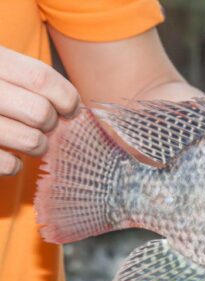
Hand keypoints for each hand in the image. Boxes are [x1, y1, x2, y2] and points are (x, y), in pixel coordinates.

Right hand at [0, 46, 79, 175]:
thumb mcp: (0, 68)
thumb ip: (29, 79)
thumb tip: (74, 107)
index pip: (40, 78)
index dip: (66, 97)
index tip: (71, 108)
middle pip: (40, 113)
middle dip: (51, 123)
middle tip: (44, 124)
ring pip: (31, 141)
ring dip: (38, 144)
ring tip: (28, 139)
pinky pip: (9, 165)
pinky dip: (15, 164)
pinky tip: (8, 154)